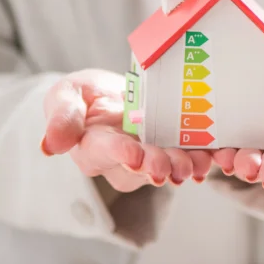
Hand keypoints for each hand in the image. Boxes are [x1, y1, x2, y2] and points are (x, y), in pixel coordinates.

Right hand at [40, 69, 213, 191]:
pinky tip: (214, 155)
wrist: (110, 97)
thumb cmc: (82, 96)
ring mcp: (150, 157)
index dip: (119, 154)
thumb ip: (61, 116)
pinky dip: (203, 157)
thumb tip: (49, 146)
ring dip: (182, 166)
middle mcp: (122, 160)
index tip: (132, 154)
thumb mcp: (65, 95)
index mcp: (93, 147)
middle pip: (139, 168)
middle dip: (155, 166)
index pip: (104, 153)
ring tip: (194, 164)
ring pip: (166, 167)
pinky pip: (189, 157)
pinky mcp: (173, 150)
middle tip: (168, 167)